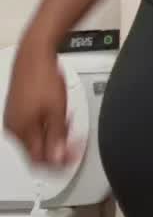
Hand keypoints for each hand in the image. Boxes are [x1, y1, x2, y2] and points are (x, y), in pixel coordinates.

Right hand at [2, 40, 75, 166]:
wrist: (35, 54)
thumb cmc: (43, 76)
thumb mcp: (57, 111)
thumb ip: (58, 137)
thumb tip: (58, 159)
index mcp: (21, 130)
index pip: (39, 161)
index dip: (59, 163)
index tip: (73, 156)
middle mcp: (14, 127)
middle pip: (37, 151)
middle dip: (57, 148)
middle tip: (74, 140)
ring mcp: (14, 117)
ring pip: (35, 138)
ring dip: (53, 136)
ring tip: (66, 123)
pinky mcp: (17, 109)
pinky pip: (32, 126)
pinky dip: (46, 125)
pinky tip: (56, 115)